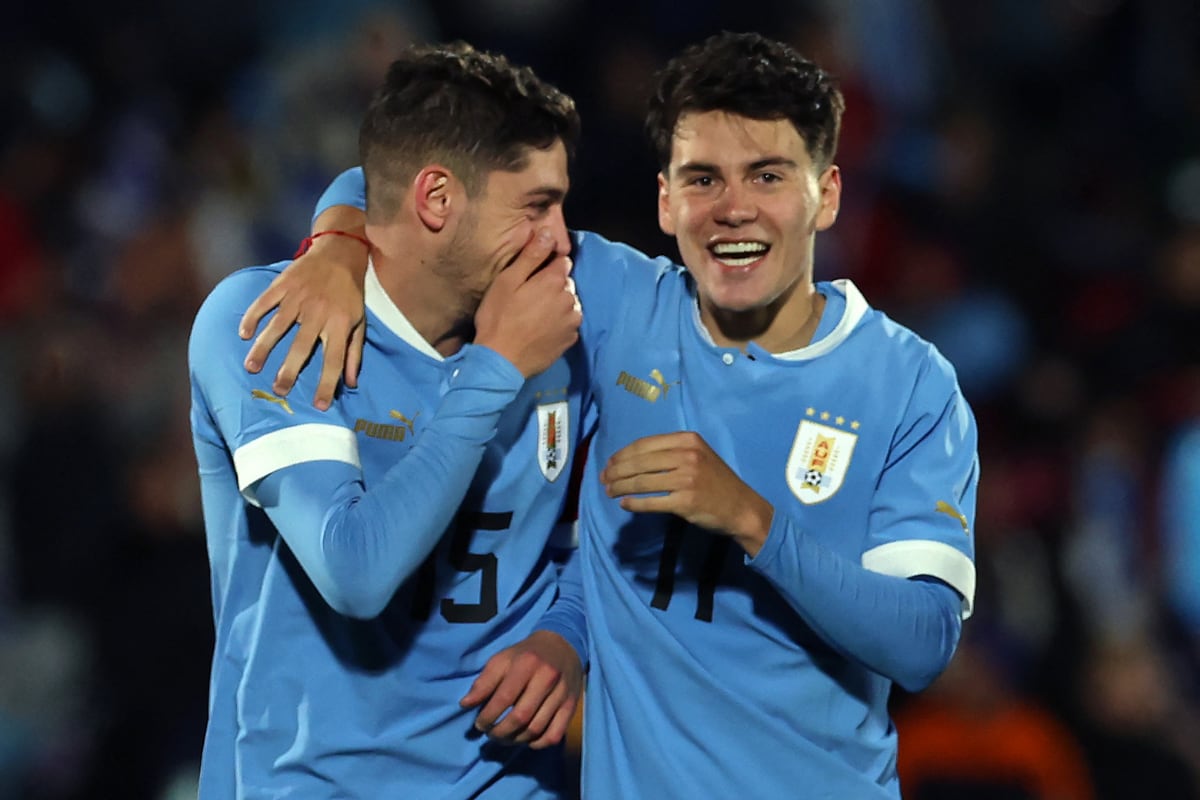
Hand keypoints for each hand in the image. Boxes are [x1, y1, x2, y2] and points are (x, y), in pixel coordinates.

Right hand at [240, 230, 367, 409]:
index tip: (319, 406)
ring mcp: (299, 297)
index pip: (334, 360)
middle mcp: (319, 312)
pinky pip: (264, 303)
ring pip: (278, 327)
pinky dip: (252, 318)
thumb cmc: (350, 293)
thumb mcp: (359, 322)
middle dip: (289, 371)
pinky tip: (244, 335)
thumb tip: (351, 383)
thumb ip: (353, 352)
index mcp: (340, 324)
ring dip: (264, 348)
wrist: (340, 252)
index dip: (327, 384)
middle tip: (278, 391)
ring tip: (252, 368)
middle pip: (301, 347)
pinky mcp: (284, 284)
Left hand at [459, 630, 582, 748]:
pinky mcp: (571, 706)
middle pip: (521, 717)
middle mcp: (547, 678)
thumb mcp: (502, 659)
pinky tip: (526, 739)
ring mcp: (562, 693)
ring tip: (505, 737)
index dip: (488, 716)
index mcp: (527, 663)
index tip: (479, 724)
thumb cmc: (526, 654)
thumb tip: (465, 704)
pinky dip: (537, 744)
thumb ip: (483, 682)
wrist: (562, 646)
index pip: (504, 698)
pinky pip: (554, 735)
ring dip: (515, 740)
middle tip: (491, 734)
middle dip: (500, 732)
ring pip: (536, 729)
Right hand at [474, 229, 580, 377]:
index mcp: (554, 281)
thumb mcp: (507, 282)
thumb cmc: (498, 318)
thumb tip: (549, 234)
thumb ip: (531, 256)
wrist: (501, 362)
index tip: (531, 276)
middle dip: (551, 286)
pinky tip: (540, 330)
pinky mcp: (570, 340)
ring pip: (568, 303)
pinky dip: (558, 324)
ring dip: (556, 305)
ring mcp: (572, 321)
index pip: (561, 261)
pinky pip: (568, 324)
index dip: (546, 265)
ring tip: (534, 316)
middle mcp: (569, 298)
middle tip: (527, 298)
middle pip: (565, 283)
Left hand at [600, 431, 774, 555]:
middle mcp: (686, 455)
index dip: (622, 454)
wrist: (741, 507)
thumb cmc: (716, 481)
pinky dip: (634, 504)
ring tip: (609, 492)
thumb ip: (671, 452)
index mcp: (687, 440)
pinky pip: (650, 502)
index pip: (644, 444)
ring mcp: (686, 479)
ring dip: (620, 488)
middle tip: (603, 480)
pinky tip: (624, 504)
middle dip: (616, 471)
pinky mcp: (685, 501)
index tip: (609, 464)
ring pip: (641, 482)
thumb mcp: (698, 455)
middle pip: (639, 462)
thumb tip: (631, 459)